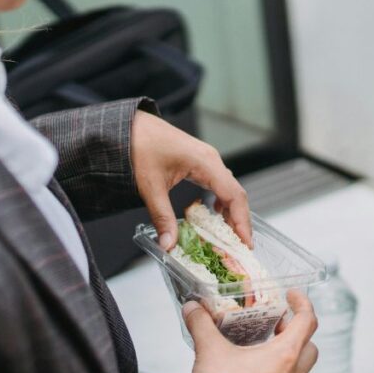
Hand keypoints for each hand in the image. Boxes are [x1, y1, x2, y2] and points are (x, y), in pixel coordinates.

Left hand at [130, 111, 251, 250]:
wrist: (127, 126)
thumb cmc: (139, 146)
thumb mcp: (150, 186)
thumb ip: (162, 217)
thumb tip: (168, 244)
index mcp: (206, 163)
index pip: (234, 195)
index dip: (242, 221)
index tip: (246, 243)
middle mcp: (211, 159)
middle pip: (236, 193)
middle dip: (240, 220)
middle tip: (241, 246)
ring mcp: (206, 159)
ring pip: (228, 188)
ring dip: (231, 211)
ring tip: (229, 235)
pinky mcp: (198, 160)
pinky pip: (218, 182)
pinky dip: (221, 200)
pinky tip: (214, 212)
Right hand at [186, 290, 318, 372]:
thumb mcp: (209, 349)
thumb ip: (201, 324)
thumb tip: (192, 308)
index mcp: (284, 356)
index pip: (307, 322)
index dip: (303, 304)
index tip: (293, 296)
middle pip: (309, 348)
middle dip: (298, 335)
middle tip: (277, 327)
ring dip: (287, 360)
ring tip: (262, 354)